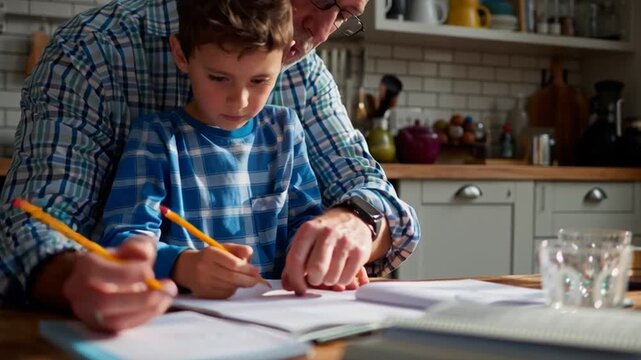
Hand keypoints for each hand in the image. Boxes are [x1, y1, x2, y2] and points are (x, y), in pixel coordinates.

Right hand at [62, 235, 176, 331]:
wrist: (104, 280)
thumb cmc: (120, 261)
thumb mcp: (131, 247)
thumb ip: (138, 247)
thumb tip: (144, 255)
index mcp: (84, 267)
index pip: (99, 271)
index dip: (128, 273)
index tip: (151, 272)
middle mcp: (79, 292)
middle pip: (104, 301)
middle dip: (141, 297)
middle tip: (169, 287)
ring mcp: (87, 313)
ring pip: (114, 320)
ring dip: (147, 310)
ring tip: (168, 296)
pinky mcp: (99, 327)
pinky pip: (121, 328)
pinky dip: (144, 317)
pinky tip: (159, 305)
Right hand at [173, 243, 259, 298]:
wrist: (187, 268)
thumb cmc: (210, 257)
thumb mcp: (224, 248)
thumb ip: (239, 249)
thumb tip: (250, 257)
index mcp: (211, 253)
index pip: (233, 264)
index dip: (247, 269)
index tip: (256, 271)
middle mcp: (205, 268)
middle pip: (232, 278)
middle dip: (248, 280)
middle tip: (256, 280)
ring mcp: (203, 283)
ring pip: (229, 287)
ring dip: (240, 285)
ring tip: (243, 280)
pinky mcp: (203, 293)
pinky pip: (224, 295)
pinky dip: (232, 290)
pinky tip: (232, 285)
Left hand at [282, 208, 371, 294]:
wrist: (354, 219)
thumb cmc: (325, 234)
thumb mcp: (307, 240)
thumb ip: (295, 261)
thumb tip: (288, 285)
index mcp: (309, 229)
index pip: (296, 259)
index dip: (295, 279)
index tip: (299, 288)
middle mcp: (327, 233)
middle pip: (315, 270)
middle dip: (314, 280)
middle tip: (316, 278)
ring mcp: (345, 242)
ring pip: (331, 278)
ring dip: (329, 281)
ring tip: (330, 271)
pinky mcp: (359, 252)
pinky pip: (346, 279)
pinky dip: (342, 281)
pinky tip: (341, 271)